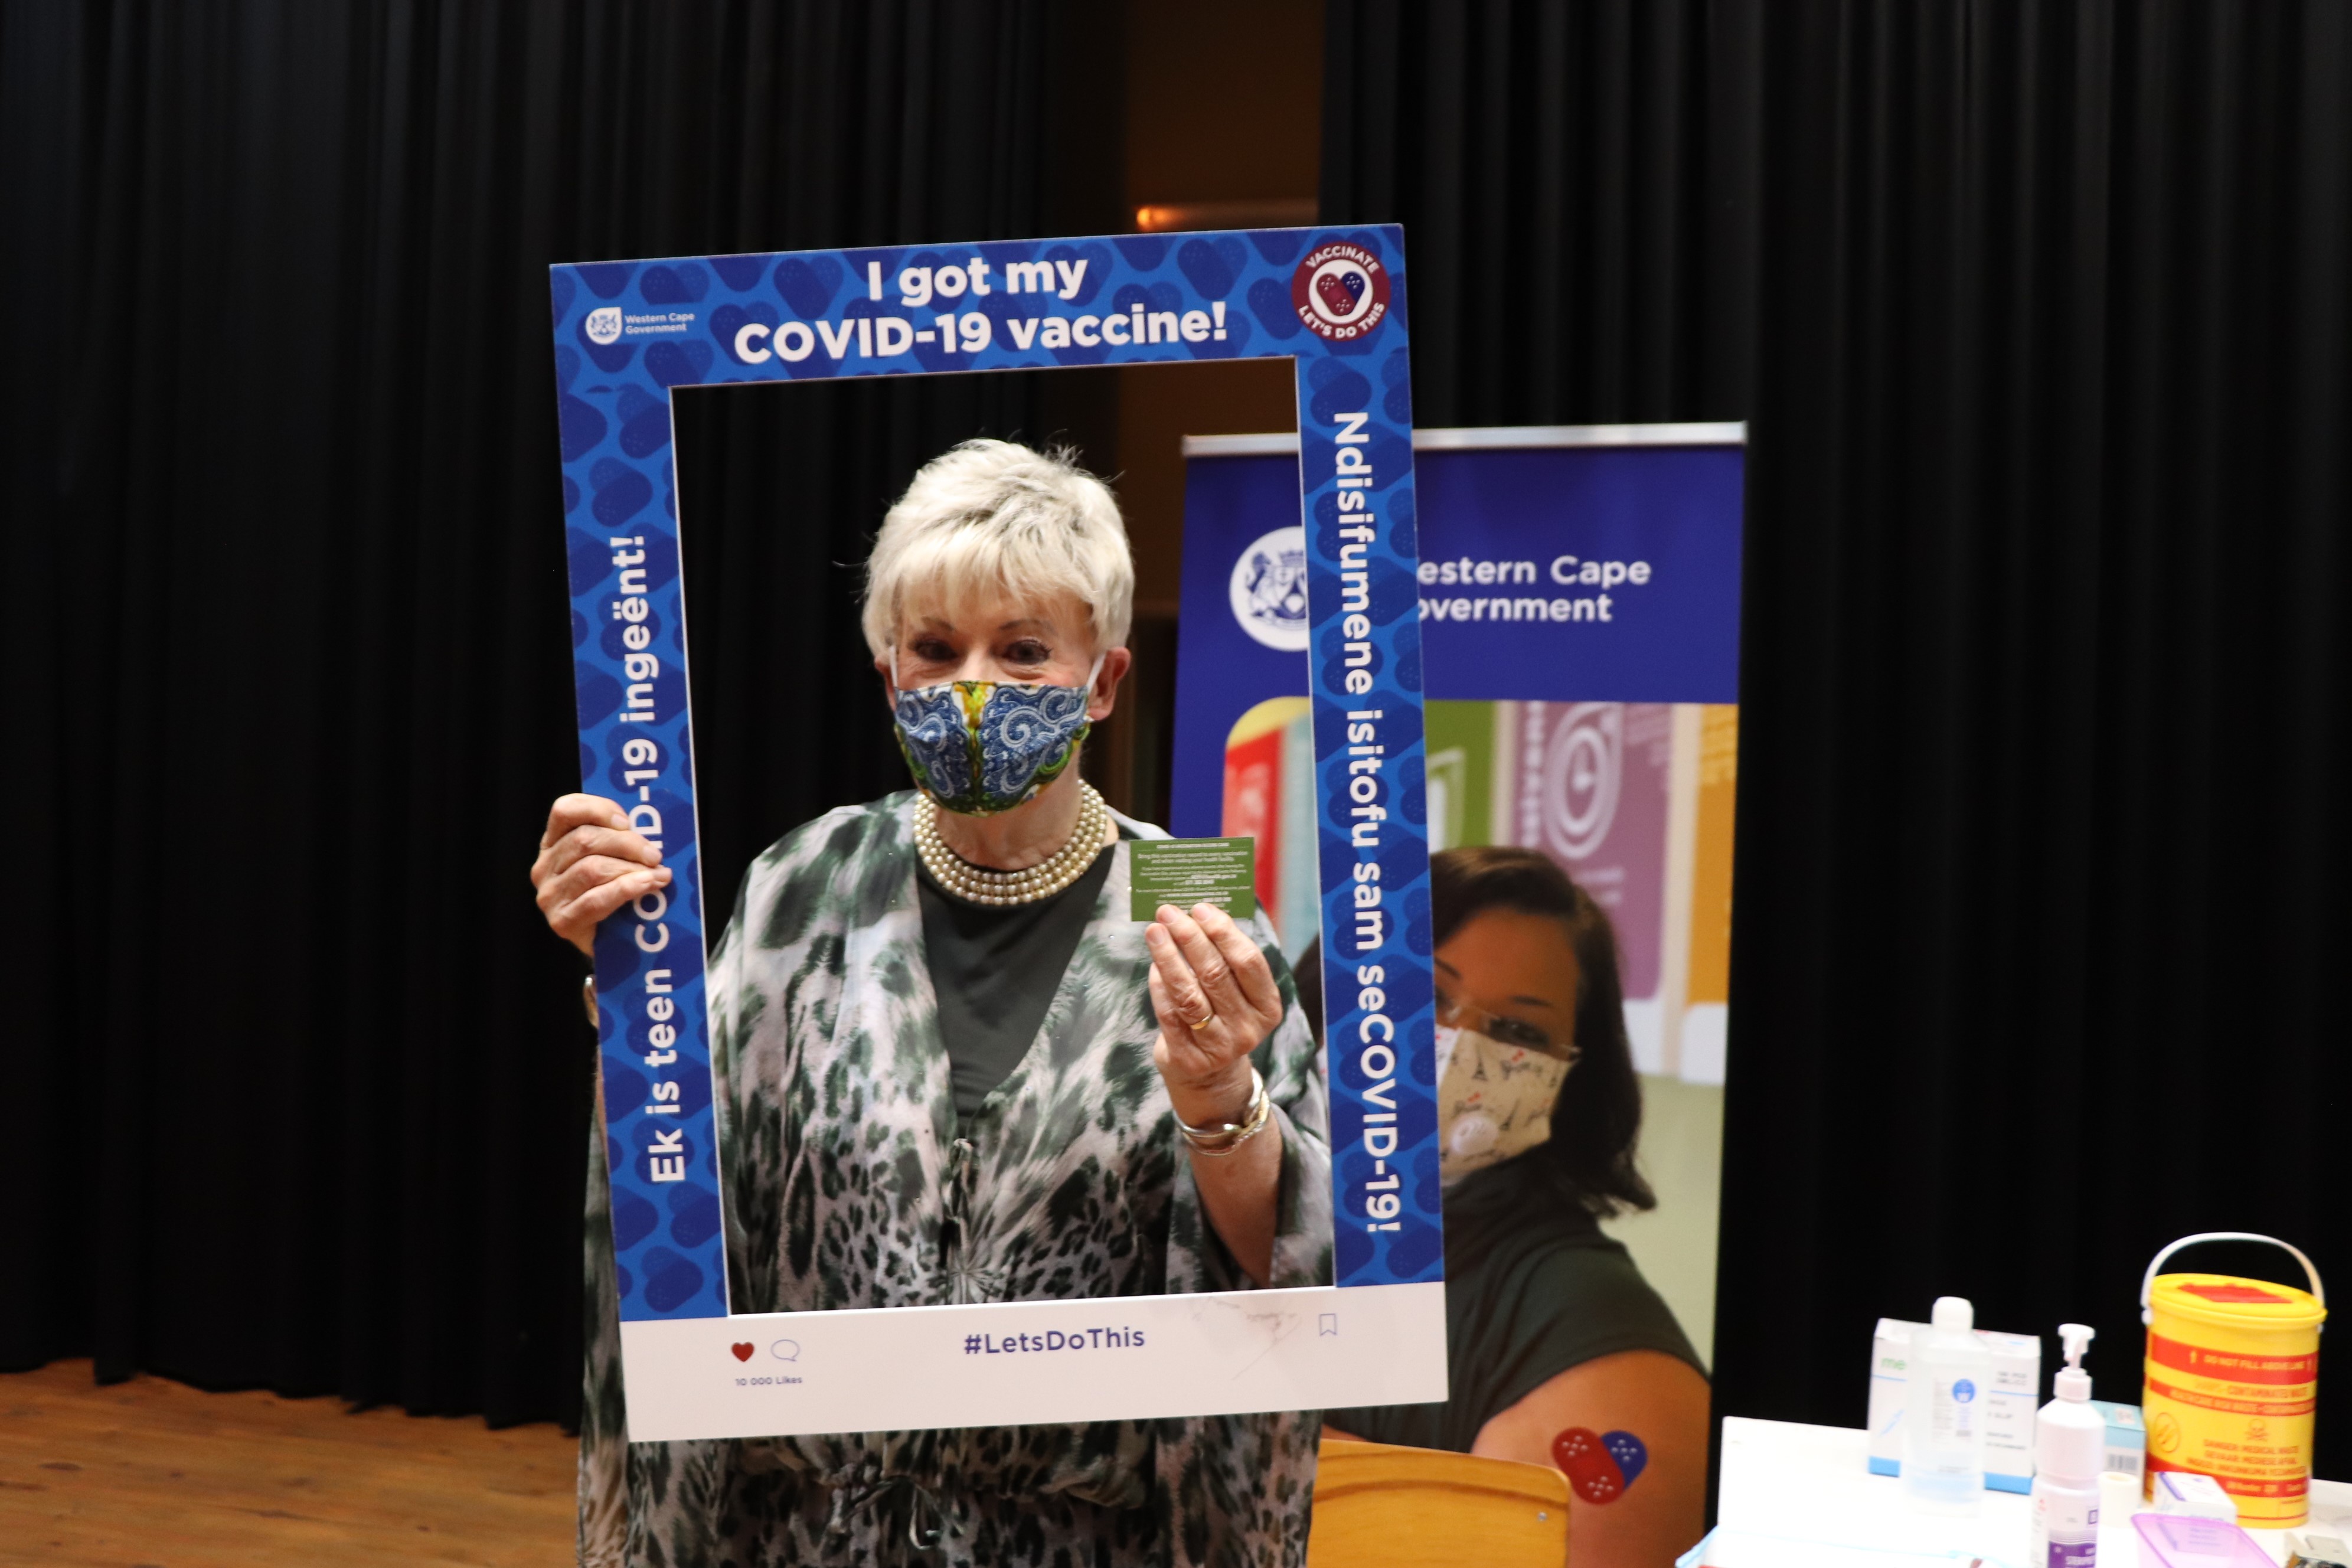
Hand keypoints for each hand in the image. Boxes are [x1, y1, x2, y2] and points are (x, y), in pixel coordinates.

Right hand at [531, 793, 668, 957]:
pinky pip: (595, 899)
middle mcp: (545, 867)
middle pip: (584, 839)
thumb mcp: (610, 861)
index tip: (627, 821)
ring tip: (657, 875)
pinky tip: (646, 886)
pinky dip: (626, 889)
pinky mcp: (562, 921)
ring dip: (631, 869)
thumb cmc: (613, 896)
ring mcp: (550, 895)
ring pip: (591, 868)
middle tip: (655, 855)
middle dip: (627, 844)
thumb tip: (651, 834)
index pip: (564, 810)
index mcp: (553, 843)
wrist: (608, 945)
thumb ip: (620, 842)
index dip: (598, 809)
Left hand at [1145, 903, 1285, 1126]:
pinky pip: (1169, 1014)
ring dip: (1169, 957)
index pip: (1248, 962)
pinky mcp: (1189, 1059)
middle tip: (1169, 913)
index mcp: (1268, 1007)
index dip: (1224, 932)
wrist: (1211, 1076)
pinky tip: (1154, 965)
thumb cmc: (1224, 1017)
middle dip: (1190, 938)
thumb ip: (1226, 958)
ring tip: (1154, 931)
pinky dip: (1159, 986)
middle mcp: (1248, 1028)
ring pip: (1189, 994)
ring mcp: (1219, 1047)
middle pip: (1216, 974)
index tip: (1200, 908)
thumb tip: (1198, 912)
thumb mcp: (1238, 993)